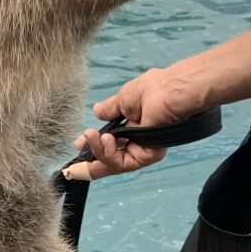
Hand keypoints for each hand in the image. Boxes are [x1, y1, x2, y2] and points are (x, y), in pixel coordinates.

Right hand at [70, 66, 192, 179]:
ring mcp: (144, 149)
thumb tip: (97, 111)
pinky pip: (123, 163)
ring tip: (91, 138)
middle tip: (78, 154)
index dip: (94, 144)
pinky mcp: (149, 156)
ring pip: (115, 163)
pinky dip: (109, 155)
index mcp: (133, 125)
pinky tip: (104, 140)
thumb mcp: (124, 98)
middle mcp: (138, 139)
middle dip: (92, 158)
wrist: (172, 90)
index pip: (111, 141)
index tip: (79, 142)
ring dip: (98, 153)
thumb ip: (110, 109)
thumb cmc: (154, 89)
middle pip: (112, 157)